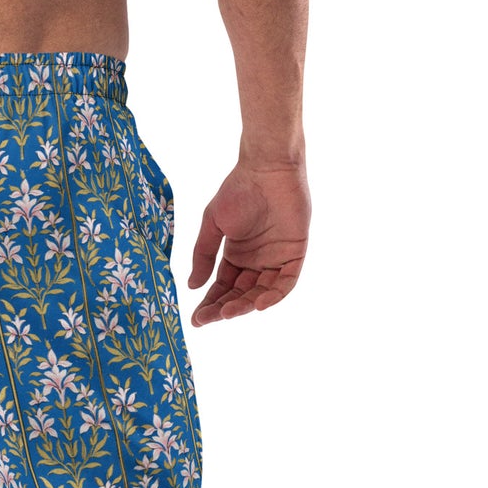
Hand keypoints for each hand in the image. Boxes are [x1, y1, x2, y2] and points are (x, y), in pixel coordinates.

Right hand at [187, 163, 309, 325]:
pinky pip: (286, 282)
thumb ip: (204, 255)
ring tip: (228, 313)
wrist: (267, 167)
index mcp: (236, 255)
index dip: (210, 304)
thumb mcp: (212, 224)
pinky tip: (258, 305)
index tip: (197, 319)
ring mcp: (276, 258)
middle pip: (240, 294)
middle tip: (208, 319)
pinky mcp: (295, 253)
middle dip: (223, 308)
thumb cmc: (238, 189)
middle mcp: (256, 261)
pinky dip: (274, 295)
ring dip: (245, 305)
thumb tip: (192, 286)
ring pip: (261, 292)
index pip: (223, 287)